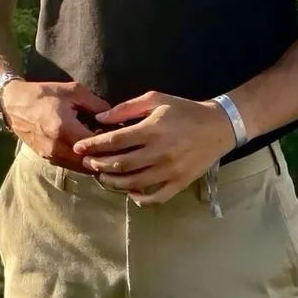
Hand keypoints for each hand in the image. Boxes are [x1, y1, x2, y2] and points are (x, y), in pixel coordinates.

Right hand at [0, 79, 110, 173]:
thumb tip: (115, 117)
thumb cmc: (44, 93)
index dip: (111, 142)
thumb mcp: (73, 91)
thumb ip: (96, 104)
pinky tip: (89, 149)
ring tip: (104, 148)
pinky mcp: (47, 158)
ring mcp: (51, 156)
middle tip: (117, 146)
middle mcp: (58, 147)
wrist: (13, 104)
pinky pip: (71, 165)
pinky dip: (82, 161)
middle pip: (91, 162)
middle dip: (105, 156)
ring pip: (81, 167)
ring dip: (94, 161)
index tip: (121, 135)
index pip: (96, 145)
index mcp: (65, 129)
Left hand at [71, 90, 235, 204]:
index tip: (79, 147)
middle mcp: (159, 152)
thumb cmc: (183, 109)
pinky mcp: (180, 183)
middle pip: (120, 164)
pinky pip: (156, 198)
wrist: (218, 126)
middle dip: (98, 165)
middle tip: (87, 163)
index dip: (93, 145)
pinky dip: (139, 199)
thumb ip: (126, 108)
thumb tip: (100, 117)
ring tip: (101, 177)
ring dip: (112, 182)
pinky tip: (129, 192)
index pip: (115, 141)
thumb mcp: (155, 99)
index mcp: (152, 130)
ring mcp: (170, 171)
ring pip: (133, 183)